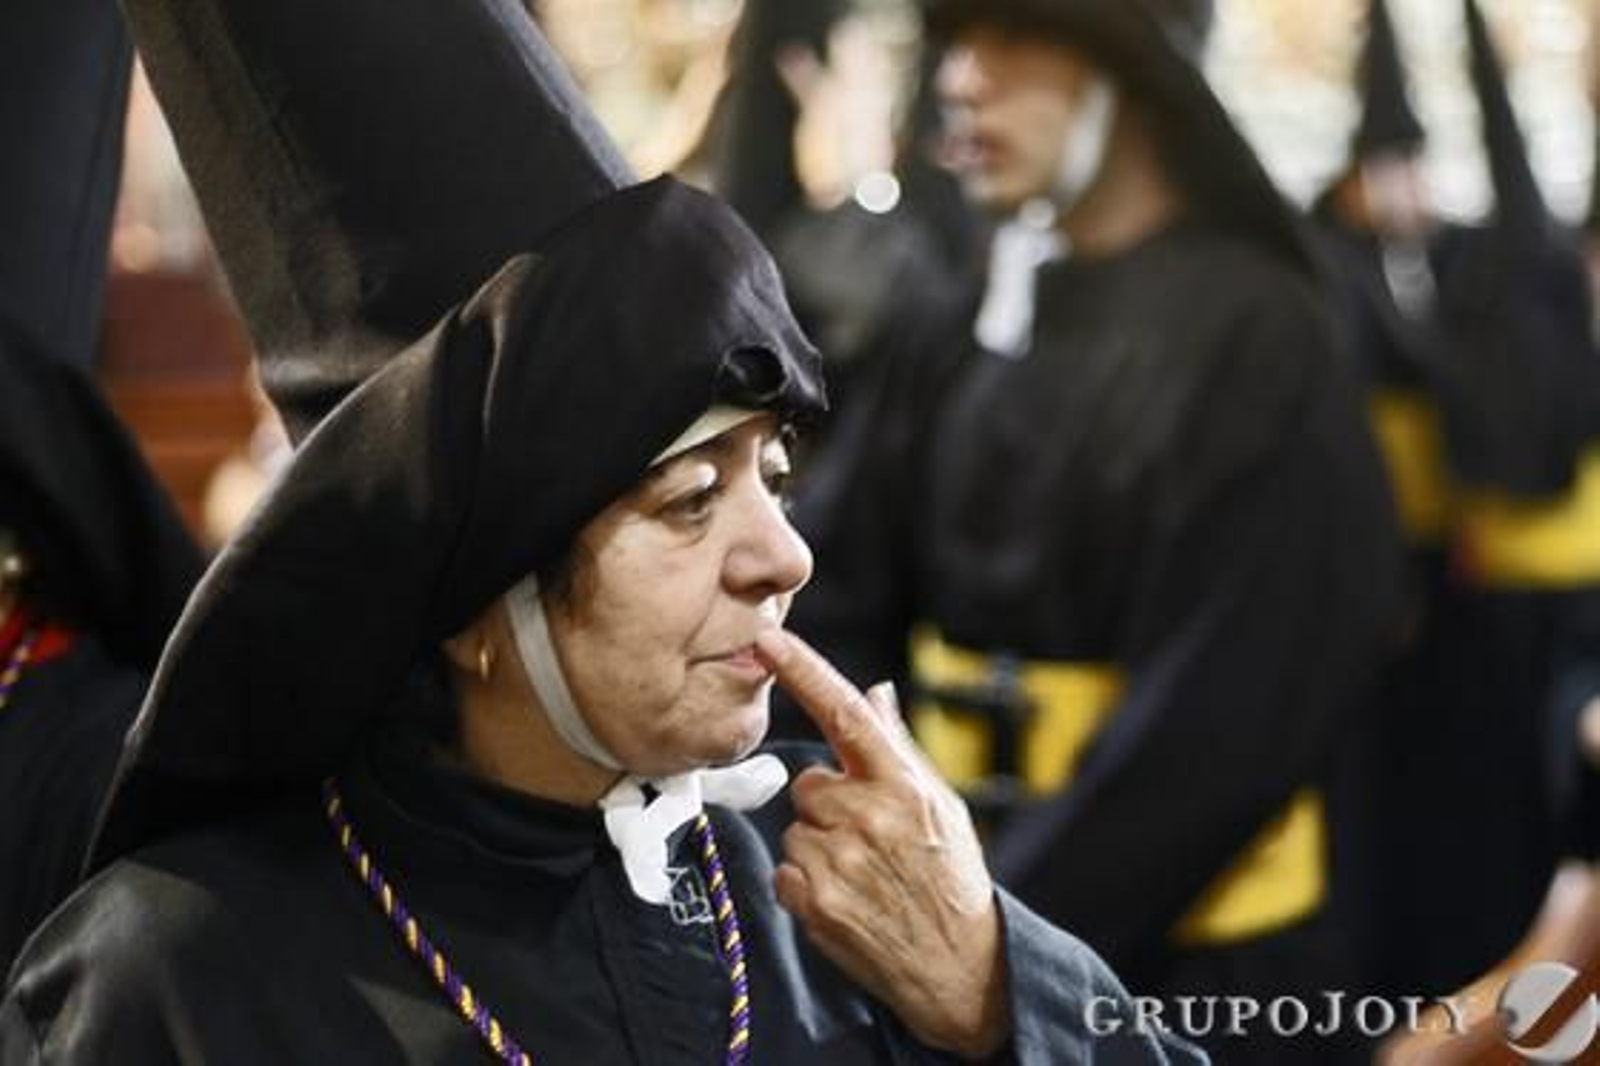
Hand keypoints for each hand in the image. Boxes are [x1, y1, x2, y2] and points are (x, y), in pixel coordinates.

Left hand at [754, 630, 1008, 1058]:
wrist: (962, 968)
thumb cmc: (953, 878)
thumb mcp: (942, 806)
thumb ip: (899, 748)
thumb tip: (876, 693)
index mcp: (904, 785)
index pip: (845, 714)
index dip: (804, 671)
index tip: (768, 638)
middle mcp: (871, 816)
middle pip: (809, 783)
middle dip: (829, 805)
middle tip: (870, 840)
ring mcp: (841, 862)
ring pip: (796, 829)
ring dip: (819, 848)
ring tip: (865, 876)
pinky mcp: (817, 903)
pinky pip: (786, 871)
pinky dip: (807, 885)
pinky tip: (848, 901)